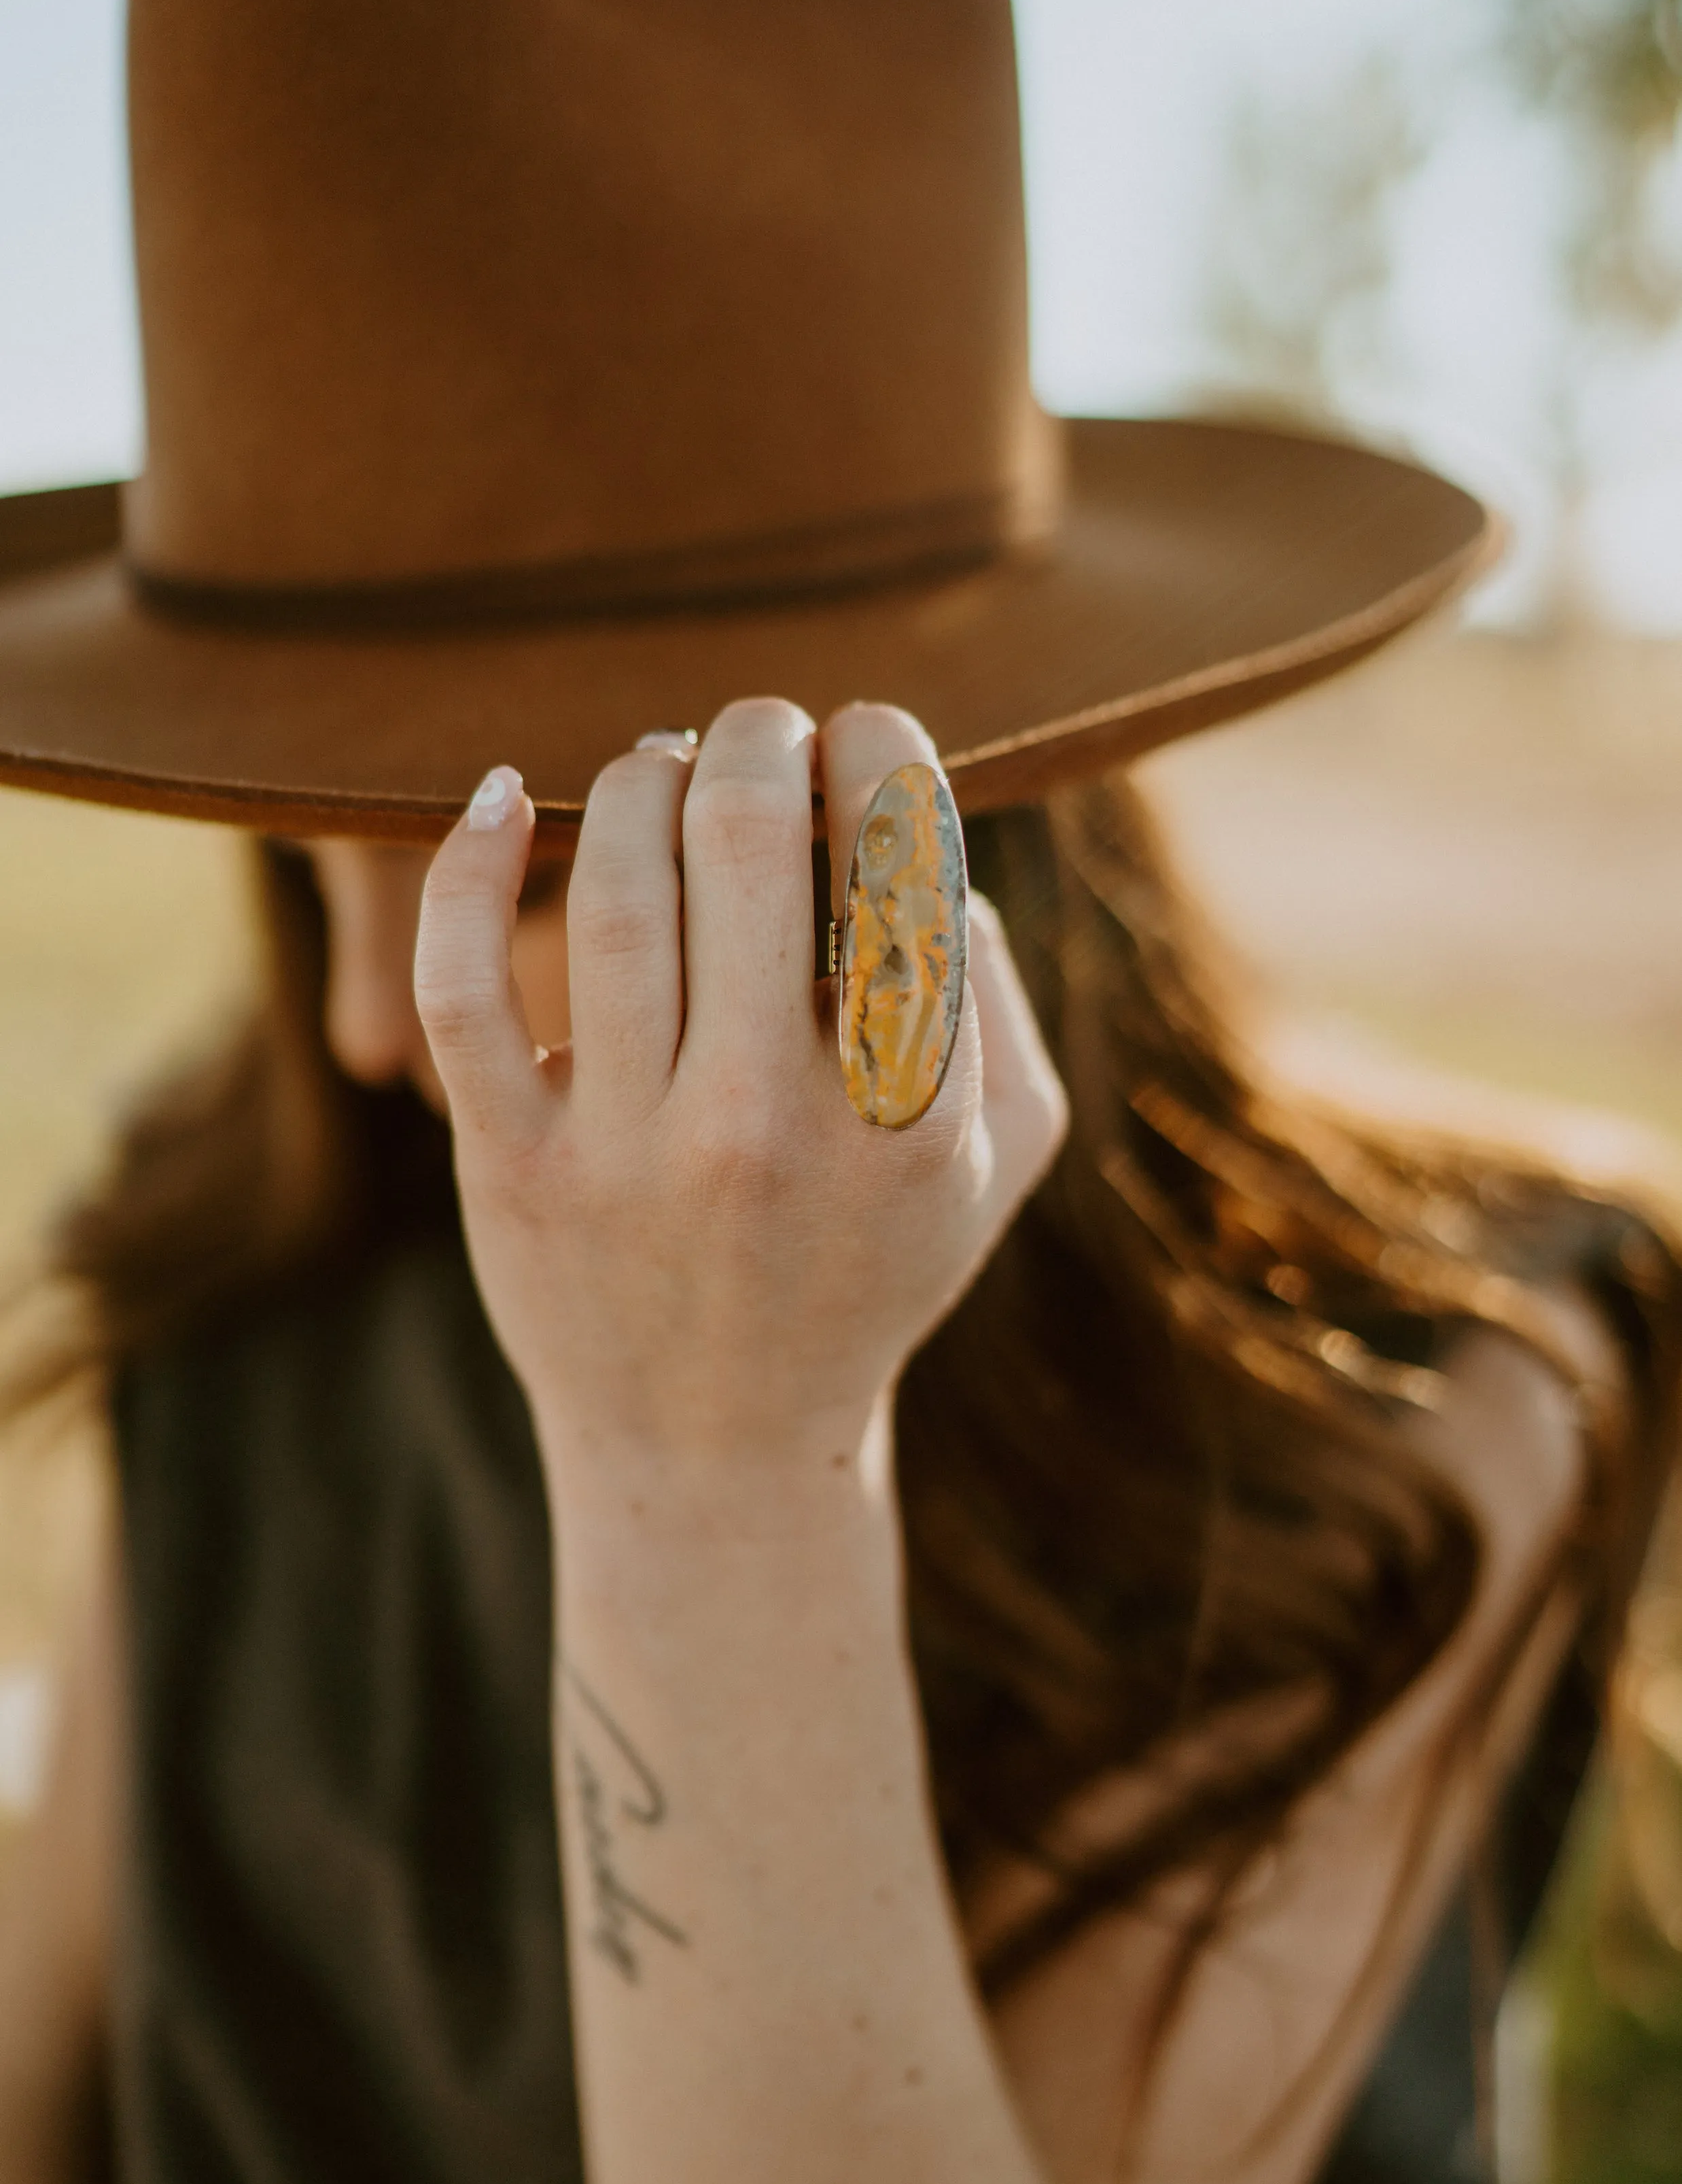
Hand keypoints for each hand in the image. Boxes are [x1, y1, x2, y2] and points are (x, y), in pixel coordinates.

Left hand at [412, 698, 1066, 1488]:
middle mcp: (772, 1127)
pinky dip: (468, 868)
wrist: (723, 1452)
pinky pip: (461, 987)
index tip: (857, 737)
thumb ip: (1003, 997)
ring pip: (616, 889)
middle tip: (754, 731)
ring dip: (638, 781)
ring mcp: (633, 1152)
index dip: (876, 748)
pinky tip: (502, 796)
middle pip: (746, 838)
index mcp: (913, 1113)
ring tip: (660, 771)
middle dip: (753, 737)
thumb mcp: (997, 1160)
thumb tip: (929, 843)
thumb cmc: (871, 1274)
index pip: (902, 858)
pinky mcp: (515, 1169)